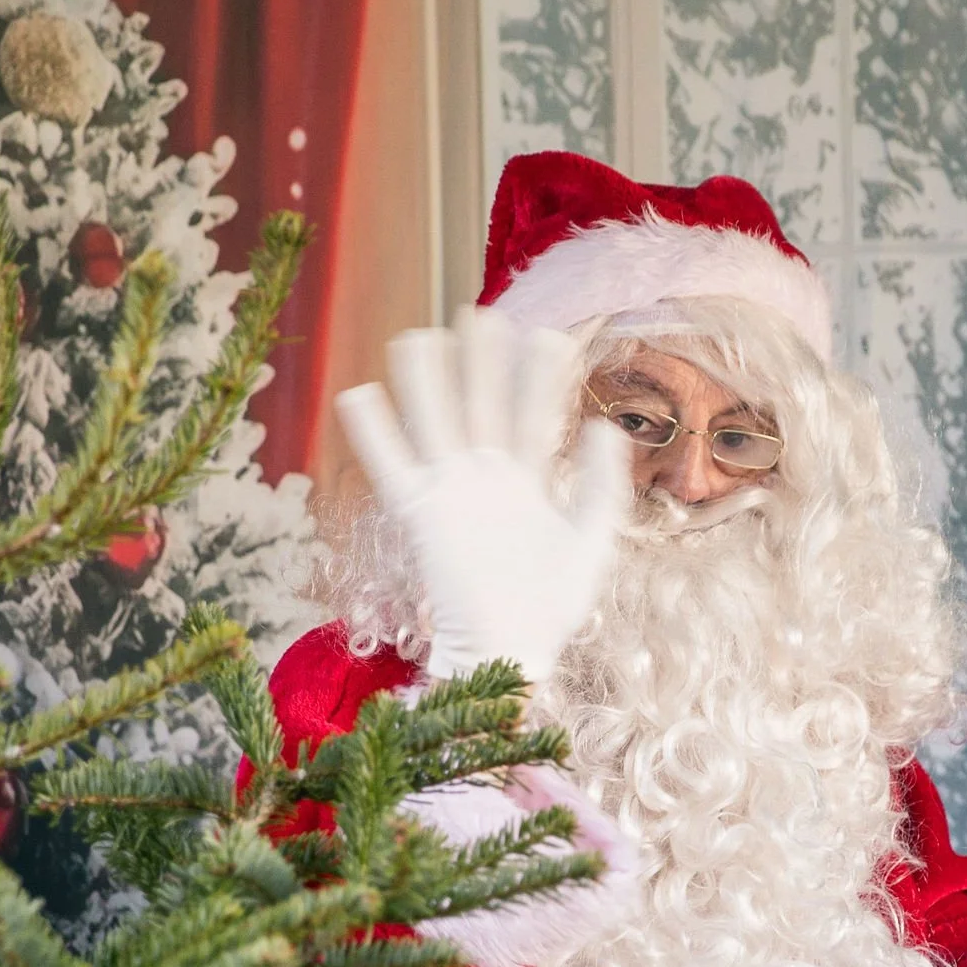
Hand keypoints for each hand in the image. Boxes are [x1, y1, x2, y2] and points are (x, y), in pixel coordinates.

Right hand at [335, 309, 628, 685]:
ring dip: (427, 382)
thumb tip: (606, 426)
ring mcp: (451, 494)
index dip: (540, 377)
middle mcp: (486, 480)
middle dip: (482, 363)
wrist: (508, 654)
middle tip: (482, 312)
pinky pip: (392, 468)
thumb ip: (602, 486)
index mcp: (528, 483)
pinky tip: (360, 393)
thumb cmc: (549, 609)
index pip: (535, 415)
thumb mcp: (592, 542)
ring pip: (436, 424)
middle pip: (482, 407)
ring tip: (420, 334)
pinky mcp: (421, 517)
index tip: (548, 333)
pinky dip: (375, 434)